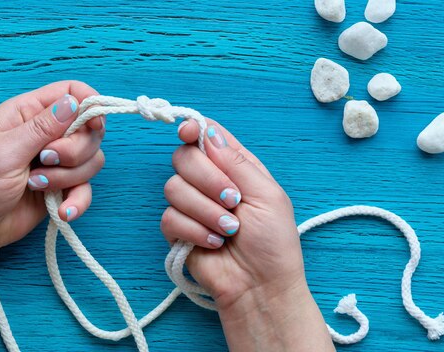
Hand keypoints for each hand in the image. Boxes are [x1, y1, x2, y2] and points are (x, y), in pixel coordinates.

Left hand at [0, 80, 104, 254]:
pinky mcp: (60, 187)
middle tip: (44, 161)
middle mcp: (46, 134)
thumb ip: (42, 127)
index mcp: (28, 113)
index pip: (71, 92)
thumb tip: (74, 102)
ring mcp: (56, 162)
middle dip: (74, 151)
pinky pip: (86, 188)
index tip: (93, 127)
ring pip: (91, 159)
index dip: (89, 104)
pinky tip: (62, 211)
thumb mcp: (6, 151)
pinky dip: (78, 200)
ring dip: (68, 177)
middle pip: (88, 129)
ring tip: (36, 185)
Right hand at [162, 120, 333, 350]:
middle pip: (183, 157)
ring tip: (229, 230)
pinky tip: (215, 243)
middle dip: (207, 179)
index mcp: (234, 166)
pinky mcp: (178, 231)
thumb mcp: (267, 195)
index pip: (204, 135)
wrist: (261, 286)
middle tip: (233, 201)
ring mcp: (192, 206)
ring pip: (173, 188)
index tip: (188, 134)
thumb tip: (206, 132)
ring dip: (205, 211)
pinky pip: (170, 218)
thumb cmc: (274, 243)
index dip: (192, 129)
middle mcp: (209, 182)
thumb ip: (237, 162)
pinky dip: (195, 231)